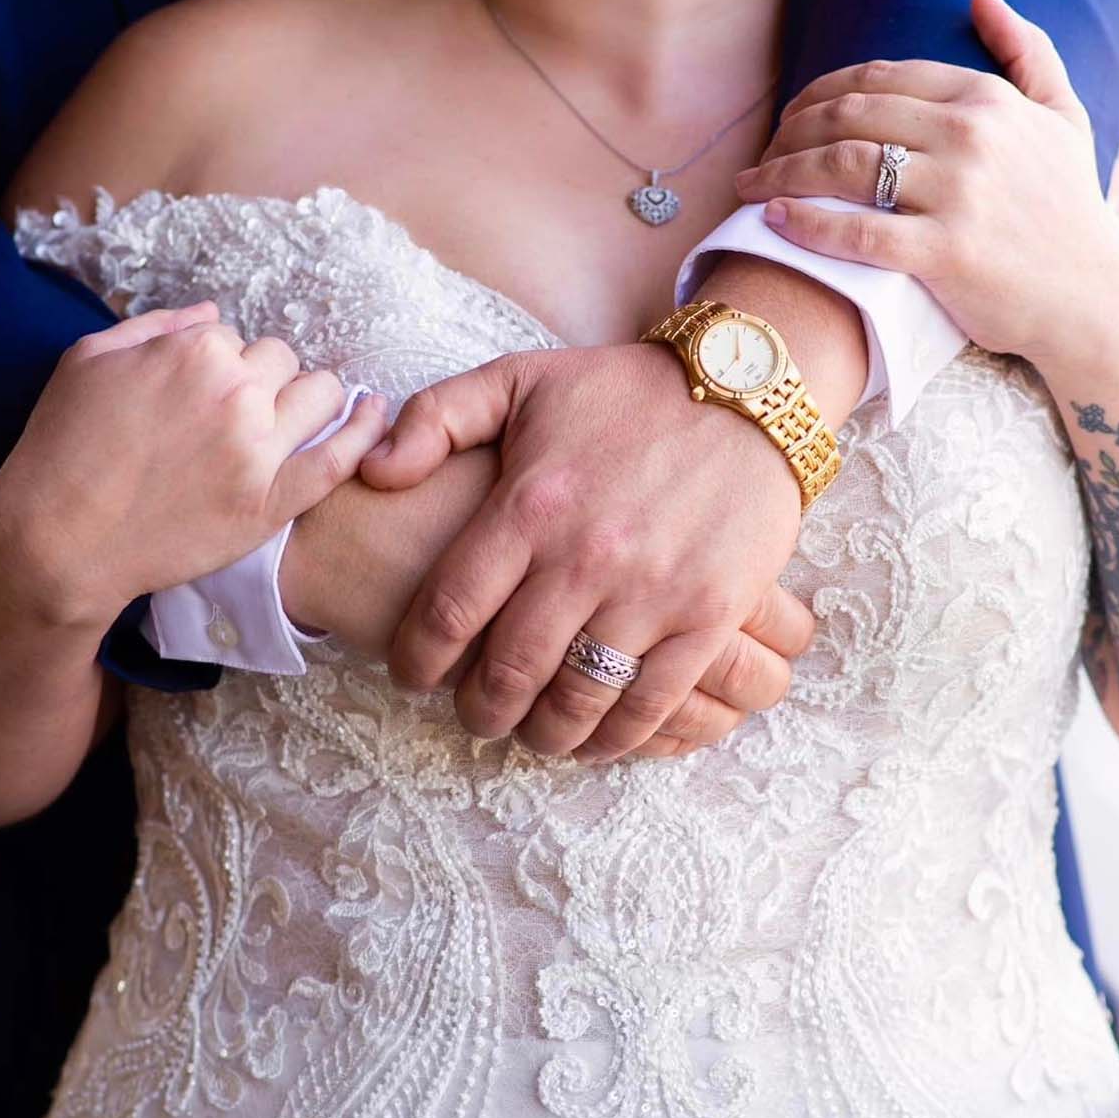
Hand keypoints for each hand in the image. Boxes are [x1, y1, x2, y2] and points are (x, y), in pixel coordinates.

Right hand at [0, 303, 386, 627]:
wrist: (58, 541)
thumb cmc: (61, 448)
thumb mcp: (88, 359)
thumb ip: (157, 326)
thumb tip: (212, 315)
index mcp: (195, 350)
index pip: (235, 337)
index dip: (216, 365)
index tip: (195, 395)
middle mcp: (237, 392)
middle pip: (282, 361)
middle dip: (260, 380)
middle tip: (228, 416)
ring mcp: (260, 450)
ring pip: (322, 395)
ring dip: (307, 399)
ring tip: (284, 421)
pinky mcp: (272, 503)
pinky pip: (340, 458)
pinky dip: (365, 433)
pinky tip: (374, 416)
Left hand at [357, 343, 814, 760]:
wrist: (745, 391)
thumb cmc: (622, 391)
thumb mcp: (518, 379)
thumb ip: (435, 418)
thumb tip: (373, 473)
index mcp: (529, 505)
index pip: (448, 613)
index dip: (417, 660)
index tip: (414, 675)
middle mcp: (585, 557)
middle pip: (508, 671)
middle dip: (479, 709)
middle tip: (474, 715)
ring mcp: (651, 592)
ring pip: (577, 698)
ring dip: (544, 733)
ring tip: (532, 731)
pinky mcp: (709, 616)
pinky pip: (651, 702)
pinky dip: (615, 736)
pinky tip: (596, 739)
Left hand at [731, 0, 1118, 370]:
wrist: (1093, 302)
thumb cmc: (1071, 210)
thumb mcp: (1064, 116)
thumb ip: (1026, 48)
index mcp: (987, 99)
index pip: (876, 78)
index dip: (818, 93)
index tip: (788, 117)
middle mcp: (971, 137)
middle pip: (847, 115)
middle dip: (788, 131)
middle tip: (759, 152)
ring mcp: (958, 195)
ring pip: (841, 165)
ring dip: (779, 172)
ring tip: (748, 185)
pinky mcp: (945, 254)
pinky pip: (855, 231)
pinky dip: (804, 222)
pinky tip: (771, 218)